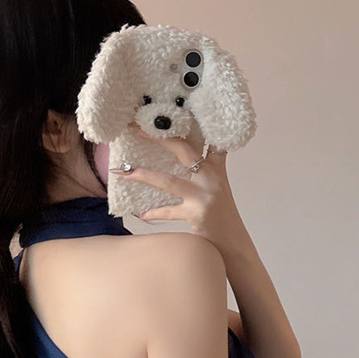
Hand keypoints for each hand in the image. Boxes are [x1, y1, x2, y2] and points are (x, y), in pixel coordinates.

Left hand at [110, 121, 243, 249]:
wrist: (232, 240)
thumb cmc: (221, 213)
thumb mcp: (218, 185)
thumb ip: (209, 166)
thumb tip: (190, 152)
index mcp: (215, 168)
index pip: (204, 139)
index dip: (185, 127)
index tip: (163, 117)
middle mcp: (211, 178)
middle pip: (185, 151)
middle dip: (161, 139)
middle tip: (139, 130)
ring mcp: (204, 196)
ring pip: (169, 181)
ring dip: (145, 175)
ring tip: (126, 172)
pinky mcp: (197, 214)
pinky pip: (169, 212)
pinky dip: (154, 212)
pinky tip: (141, 213)